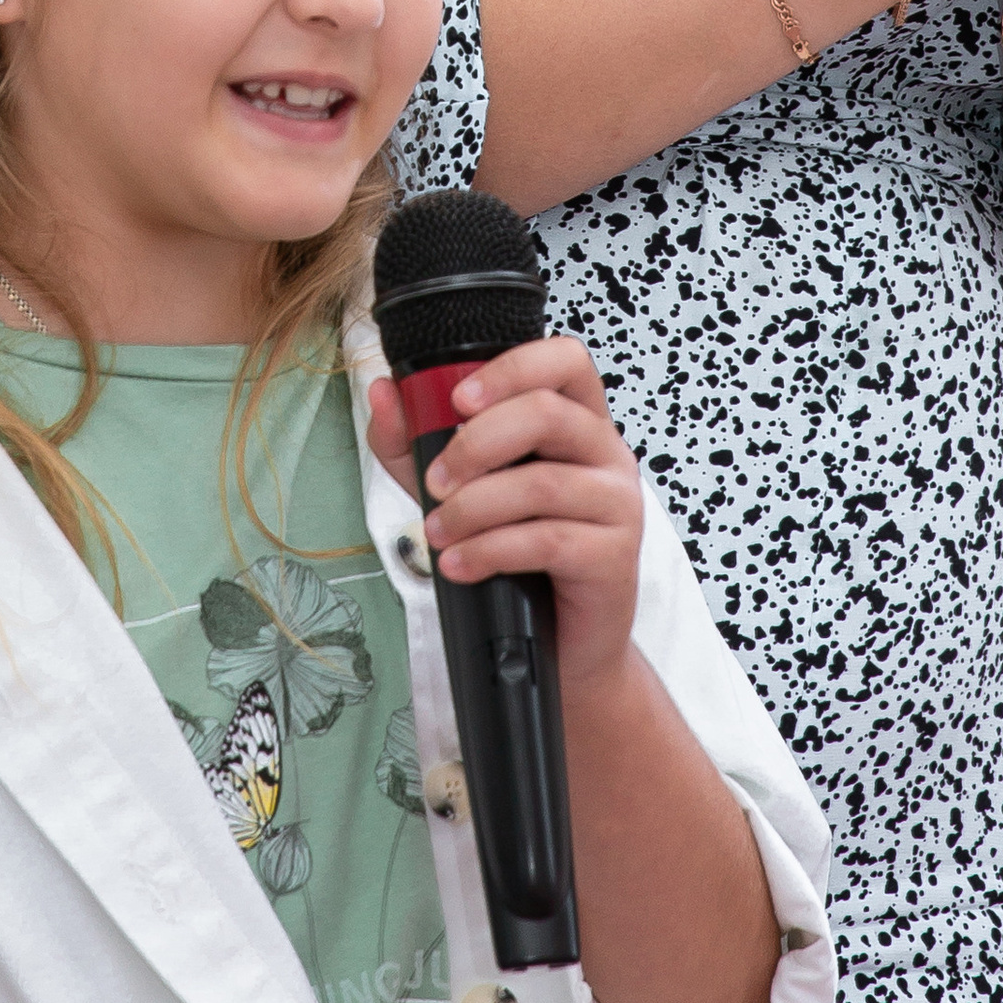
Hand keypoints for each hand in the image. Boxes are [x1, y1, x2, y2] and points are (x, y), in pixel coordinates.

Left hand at [368, 336, 644, 694]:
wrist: (558, 642)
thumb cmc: (518, 556)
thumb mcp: (456, 489)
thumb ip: (415, 441)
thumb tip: (385, 393)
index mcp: (576, 421)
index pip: (564, 360)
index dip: (511, 367)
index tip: (458, 398)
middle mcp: (606, 453)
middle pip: (548, 413)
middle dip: (475, 444)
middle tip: (436, 481)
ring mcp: (618, 503)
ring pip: (541, 483)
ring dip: (473, 508)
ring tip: (439, 533)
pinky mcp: (614, 555)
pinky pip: (547, 540)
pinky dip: (490, 551)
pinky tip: (460, 564)